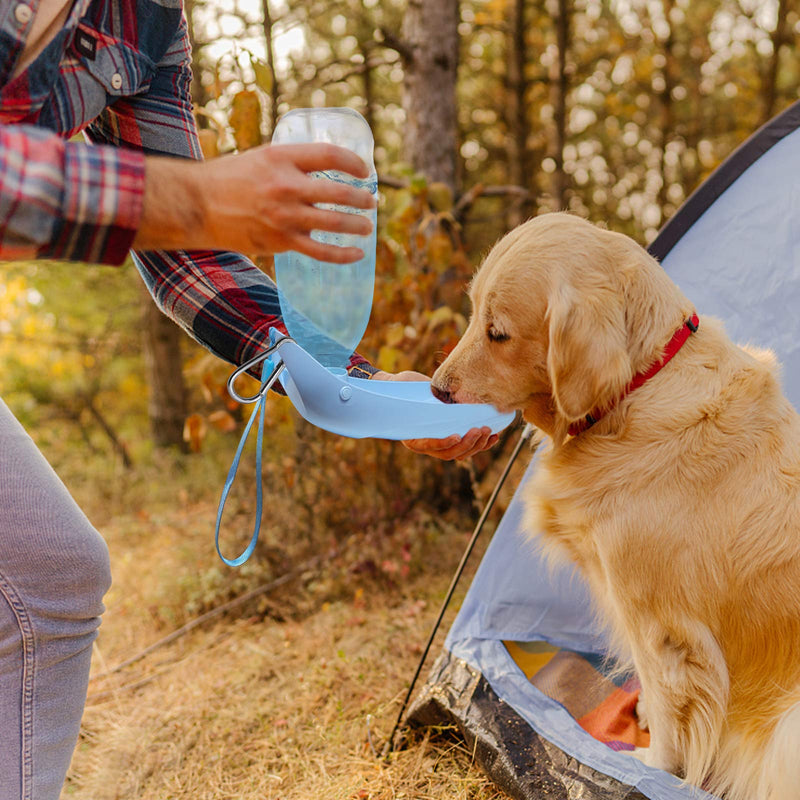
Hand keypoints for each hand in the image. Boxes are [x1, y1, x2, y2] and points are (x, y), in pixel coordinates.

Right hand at [135, 143, 376, 261]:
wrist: (197, 205)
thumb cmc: (231, 178)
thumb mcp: (262, 158)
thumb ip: (294, 163)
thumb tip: (327, 171)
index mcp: (282, 157)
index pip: (331, 155)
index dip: (355, 164)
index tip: (365, 171)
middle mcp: (286, 185)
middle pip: (340, 192)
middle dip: (362, 199)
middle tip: (371, 202)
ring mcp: (285, 216)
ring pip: (335, 223)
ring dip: (358, 225)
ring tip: (367, 226)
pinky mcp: (282, 241)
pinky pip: (320, 251)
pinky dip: (343, 254)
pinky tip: (357, 253)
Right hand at [372, 370, 499, 459]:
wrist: (406, 387)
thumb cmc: (404, 389)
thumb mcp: (409, 393)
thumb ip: (421, 401)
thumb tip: (441, 399)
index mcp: (413, 438)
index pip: (429, 445)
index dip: (443, 443)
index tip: (456, 436)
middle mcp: (428, 446)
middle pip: (449, 453)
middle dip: (466, 444)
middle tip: (478, 430)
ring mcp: (442, 444)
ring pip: (461, 453)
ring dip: (477, 444)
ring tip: (487, 430)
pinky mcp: (453, 437)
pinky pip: (469, 447)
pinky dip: (482, 443)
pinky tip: (494, 436)